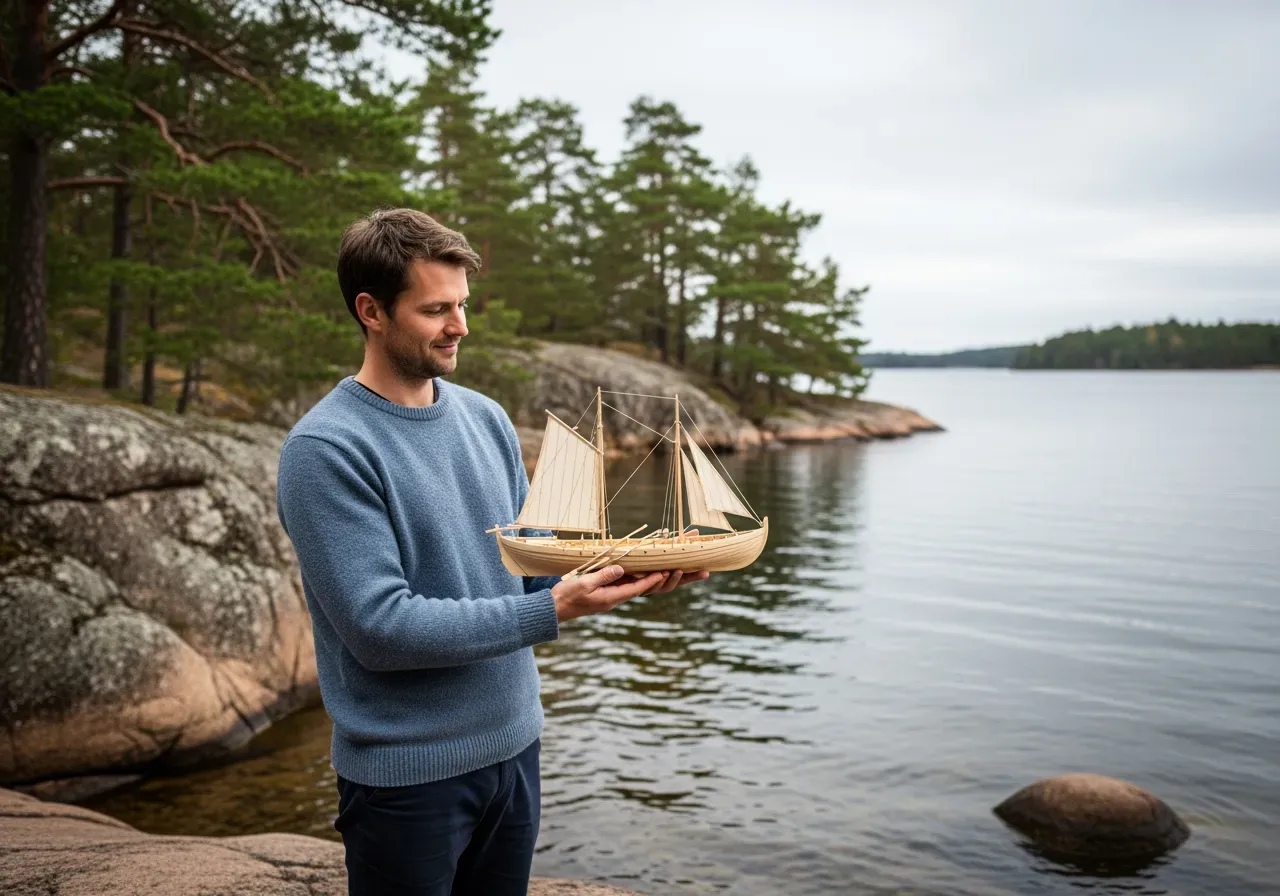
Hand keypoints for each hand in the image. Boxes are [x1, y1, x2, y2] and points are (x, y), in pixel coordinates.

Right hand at [552, 565, 668, 621]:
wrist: (554, 609)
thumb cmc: (567, 596)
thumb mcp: (585, 583)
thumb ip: (603, 576)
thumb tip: (621, 568)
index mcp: (610, 598)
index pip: (635, 588)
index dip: (650, 580)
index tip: (664, 573)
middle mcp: (612, 599)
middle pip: (637, 589)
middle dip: (654, 581)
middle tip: (669, 572)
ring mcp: (608, 598)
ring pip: (631, 588)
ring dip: (645, 580)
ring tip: (659, 570)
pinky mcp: (603, 595)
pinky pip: (621, 587)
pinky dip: (632, 579)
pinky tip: (636, 571)